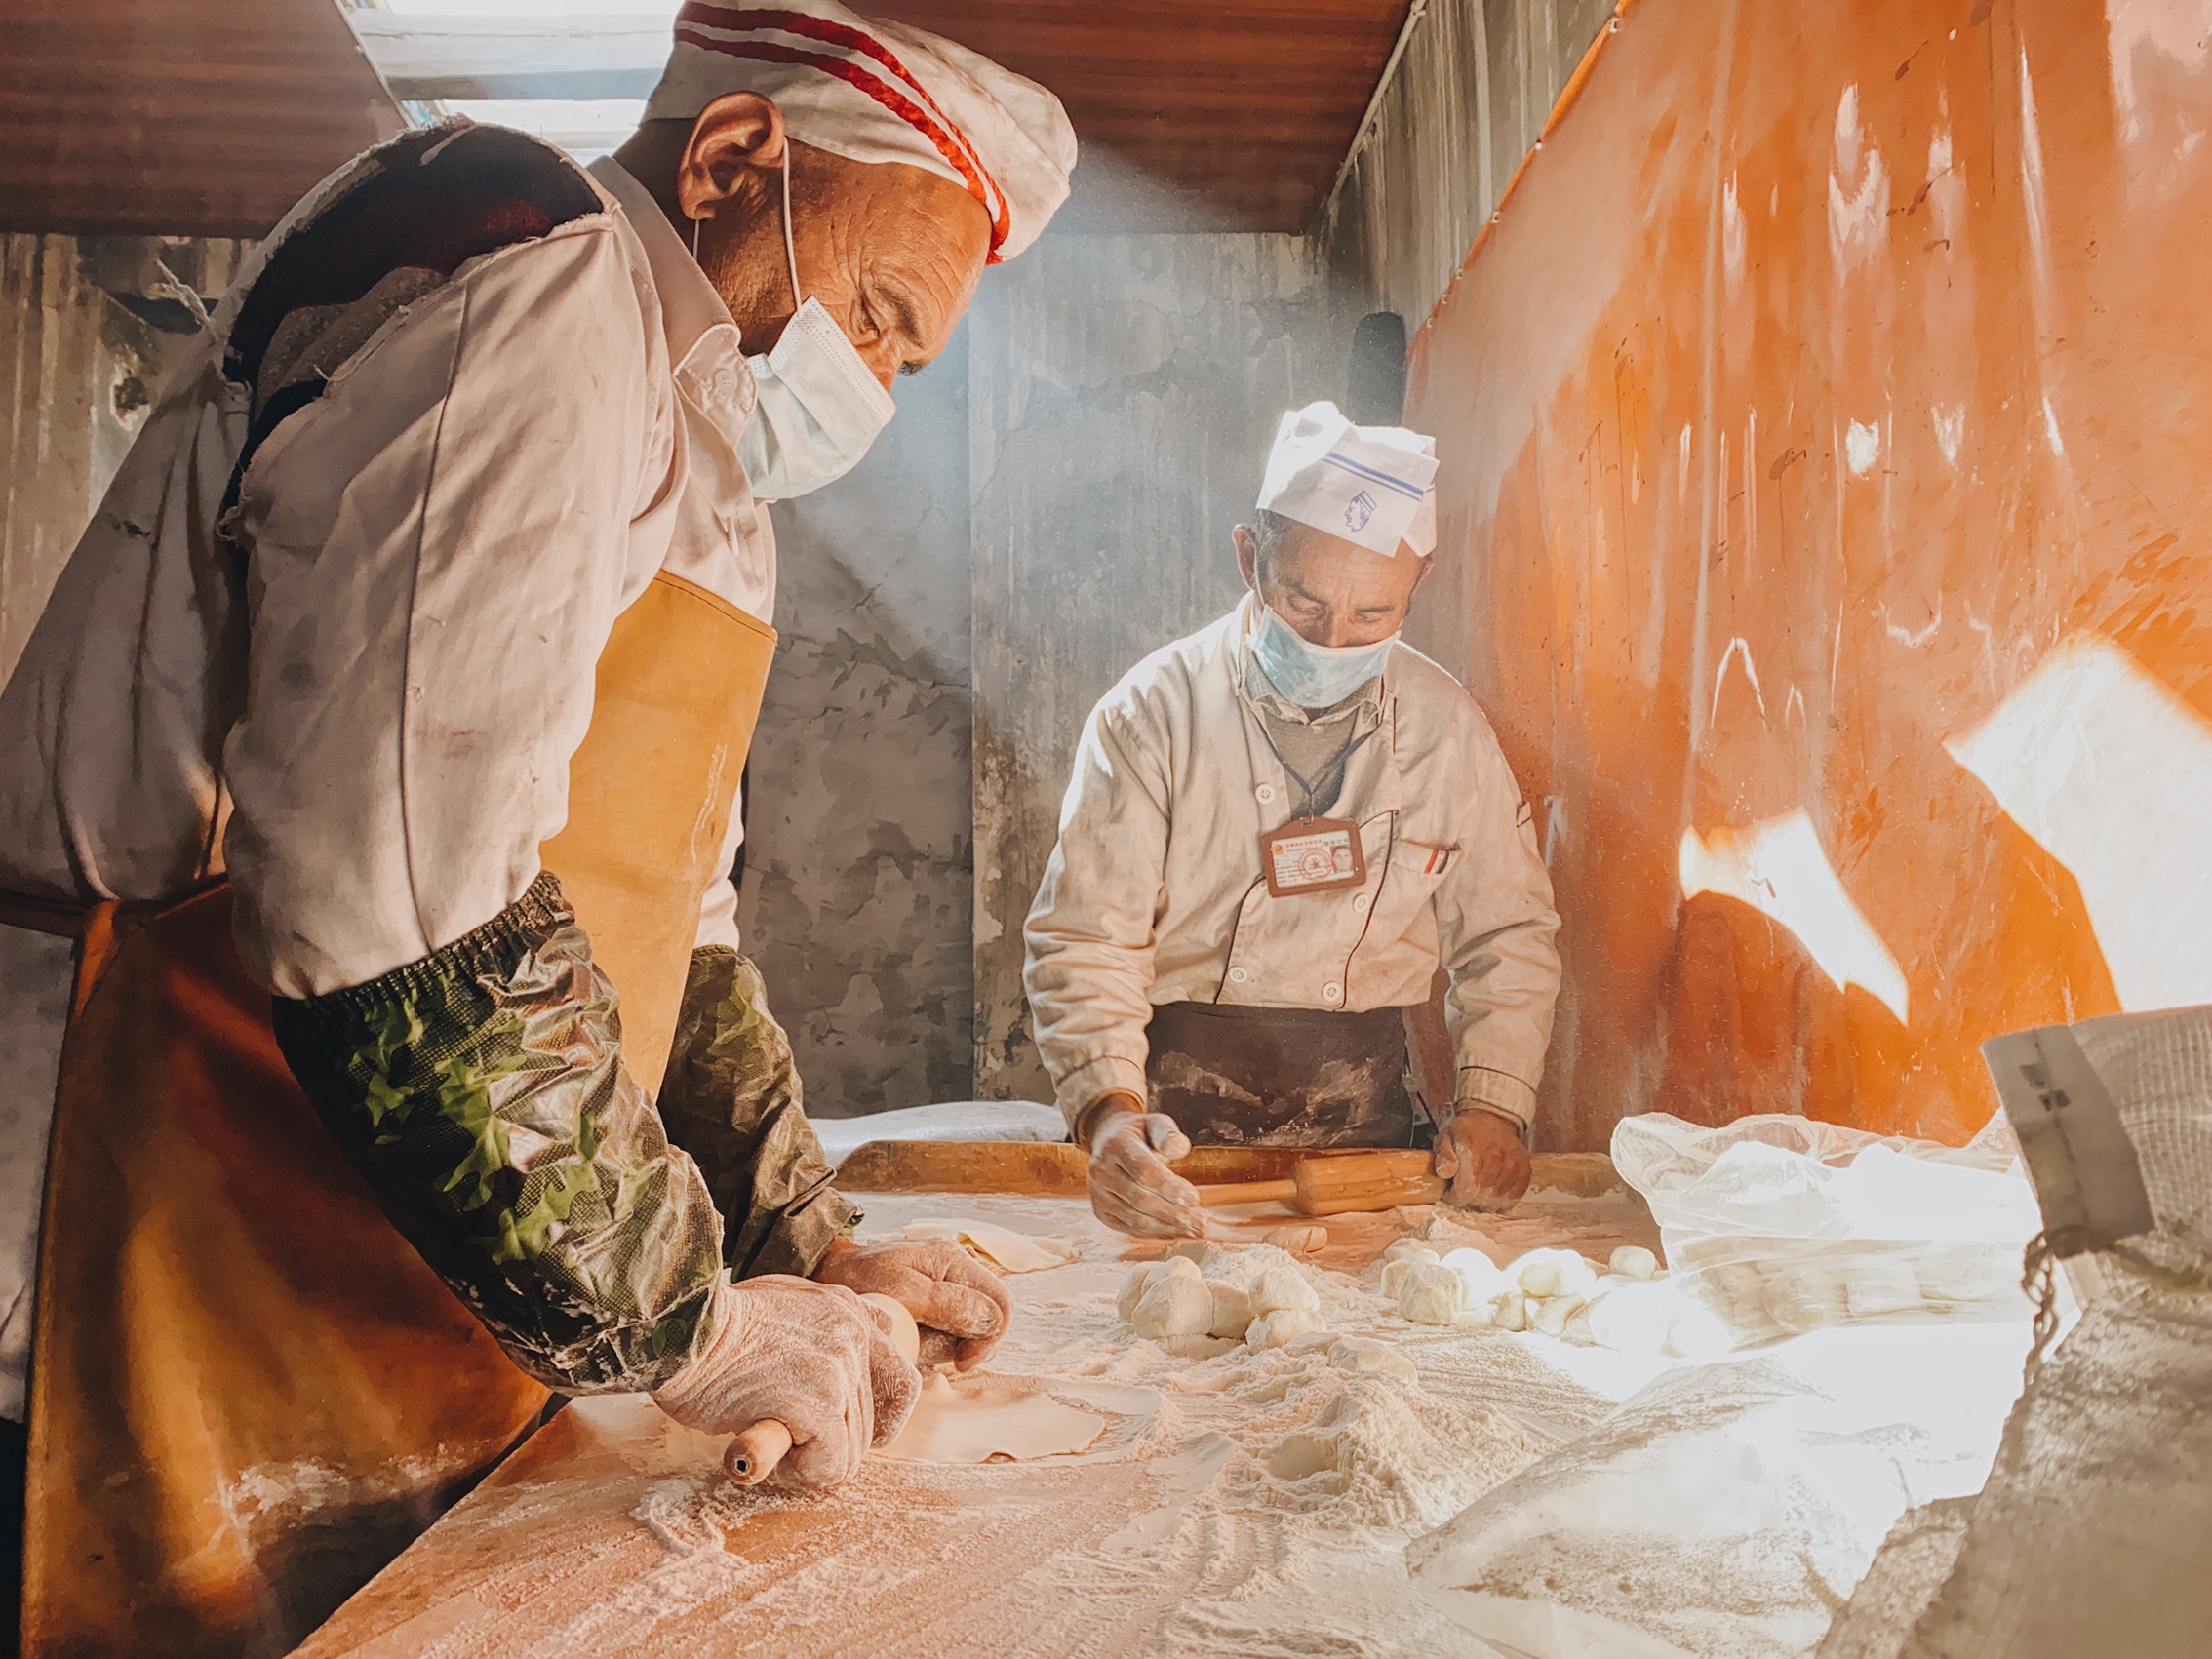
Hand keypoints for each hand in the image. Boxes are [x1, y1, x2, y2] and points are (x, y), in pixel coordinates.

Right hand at [654, 1274, 918, 1489]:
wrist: (680, 1331)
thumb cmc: (715, 1324)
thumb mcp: (784, 1301)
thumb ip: (826, 1324)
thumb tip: (865, 1340)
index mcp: (848, 1313)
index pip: (899, 1376)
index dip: (881, 1416)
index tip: (848, 1430)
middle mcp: (853, 1338)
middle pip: (870, 1422)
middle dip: (830, 1440)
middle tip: (787, 1438)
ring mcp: (839, 1372)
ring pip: (851, 1449)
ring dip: (810, 1458)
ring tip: (769, 1440)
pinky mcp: (818, 1406)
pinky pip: (830, 1465)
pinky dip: (800, 1474)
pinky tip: (768, 1456)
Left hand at [814, 1237, 1012, 1370]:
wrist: (828, 1275)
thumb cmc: (860, 1282)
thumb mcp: (903, 1293)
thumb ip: (949, 1303)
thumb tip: (990, 1319)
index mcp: (953, 1260)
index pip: (1001, 1304)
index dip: (988, 1339)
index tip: (960, 1362)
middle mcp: (957, 1267)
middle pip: (992, 1316)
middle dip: (970, 1342)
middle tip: (936, 1357)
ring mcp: (947, 1281)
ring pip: (973, 1325)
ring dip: (951, 1342)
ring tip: (918, 1343)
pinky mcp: (934, 1297)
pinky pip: (952, 1326)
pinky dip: (938, 1339)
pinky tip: (916, 1340)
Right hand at [1084, 1094, 1206, 1238]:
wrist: (1109, 1141)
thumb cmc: (1140, 1135)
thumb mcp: (1156, 1125)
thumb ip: (1168, 1134)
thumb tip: (1180, 1147)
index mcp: (1115, 1144)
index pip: (1144, 1171)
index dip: (1170, 1187)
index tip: (1195, 1199)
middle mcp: (1100, 1170)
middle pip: (1140, 1199)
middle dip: (1174, 1213)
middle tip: (1201, 1221)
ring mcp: (1098, 1193)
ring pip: (1135, 1219)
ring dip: (1168, 1227)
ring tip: (1195, 1229)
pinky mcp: (1101, 1212)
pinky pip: (1130, 1228)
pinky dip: (1156, 1233)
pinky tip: (1177, 1231)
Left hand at [1432, 1109, 1531, 1212]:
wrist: (1494, 1119)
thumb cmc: (1467, 1132)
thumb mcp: (1446, 1138)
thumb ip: (1443, 1157)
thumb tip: (1444, 1173)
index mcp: (1473, 1149)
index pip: (1466, 1189)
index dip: (1455, 1198)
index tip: (1450, 1194)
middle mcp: (1496, 1156)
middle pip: (1480, 1198)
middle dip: (1467, 1199)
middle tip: (1463, 1189)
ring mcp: (1513, 1165)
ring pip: (1496, 1201)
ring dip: (1483, 1201)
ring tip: (1477, 1188)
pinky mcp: (1524, 1171)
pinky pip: (1512, 1199)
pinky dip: (1500, 1200)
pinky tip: (1492, 1190)